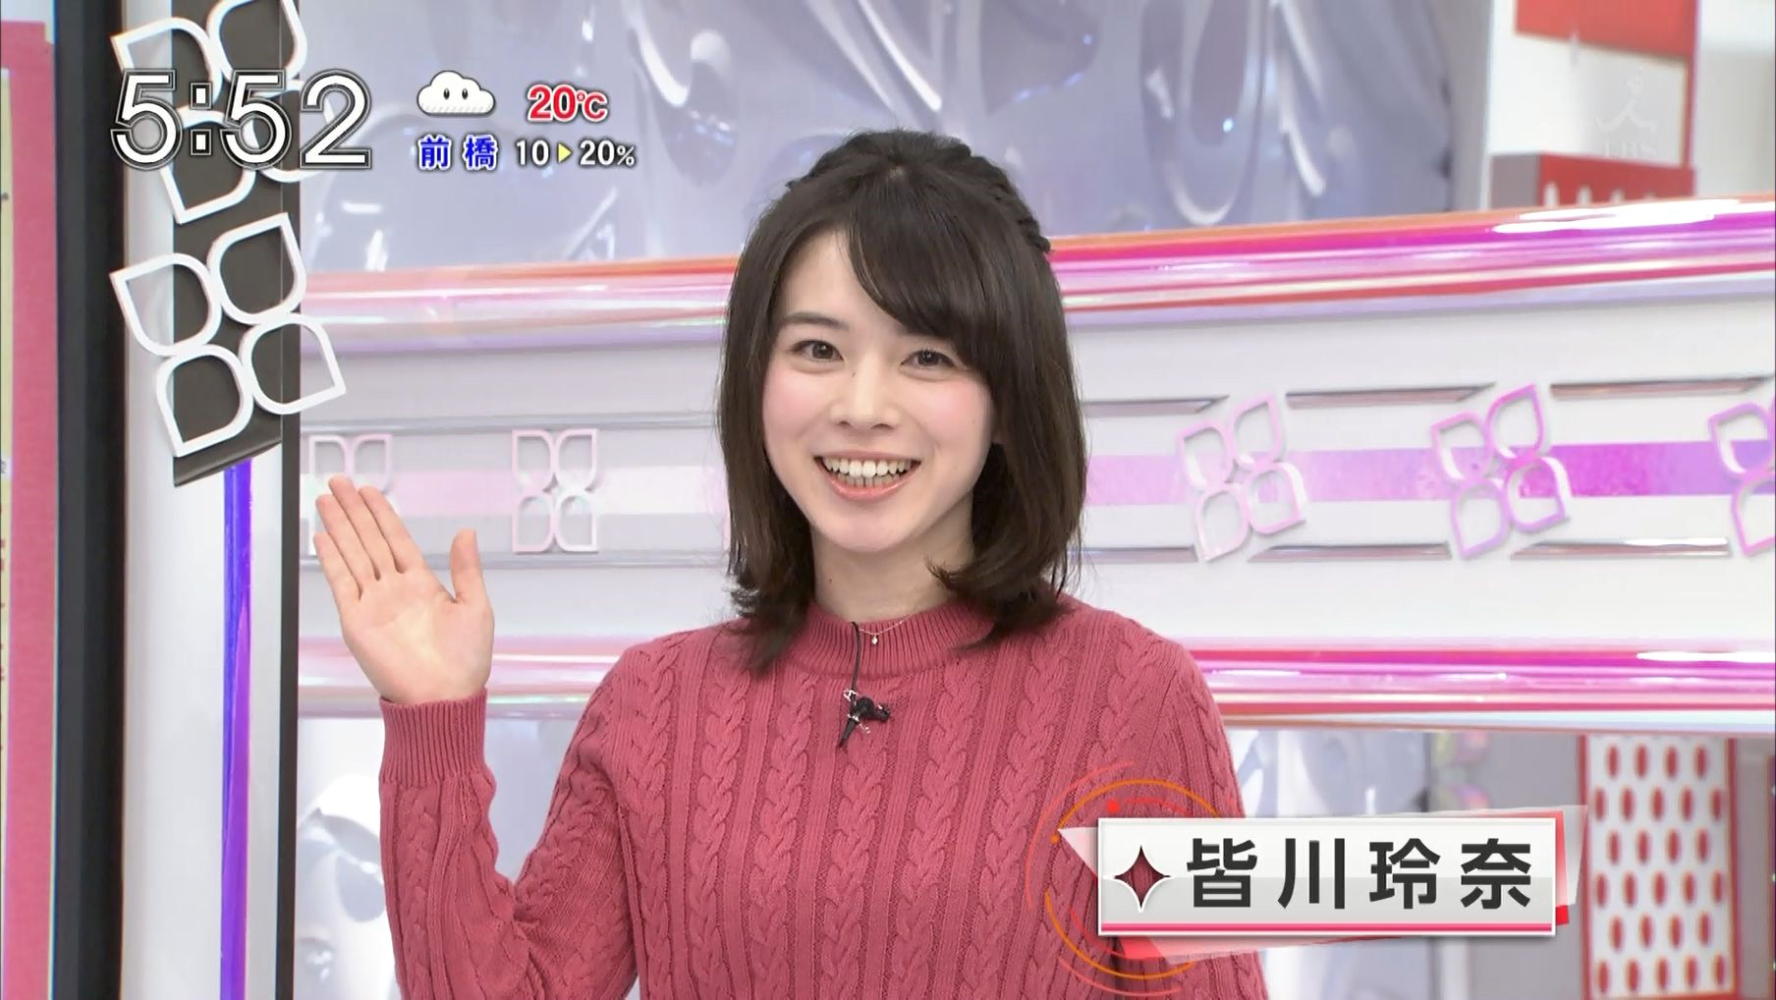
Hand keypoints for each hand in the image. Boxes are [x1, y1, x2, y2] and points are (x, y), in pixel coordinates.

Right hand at [313, 475, 493, 704]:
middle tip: (338, 481)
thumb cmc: (465, 663)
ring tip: (326, 499)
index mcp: (422, 584)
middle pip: (369, 539)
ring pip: (353, 554)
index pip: (396, 538)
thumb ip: (466, 569)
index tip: (369, 490)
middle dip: (354, 510)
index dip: (382, 513)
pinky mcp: (357, 622)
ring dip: (339, 526)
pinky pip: (342, 583)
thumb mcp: (476, 607)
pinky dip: (332, 559)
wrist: (443, 699)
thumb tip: (466, 532)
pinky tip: (323, 536)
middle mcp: (395, 589)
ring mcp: (374, 603)